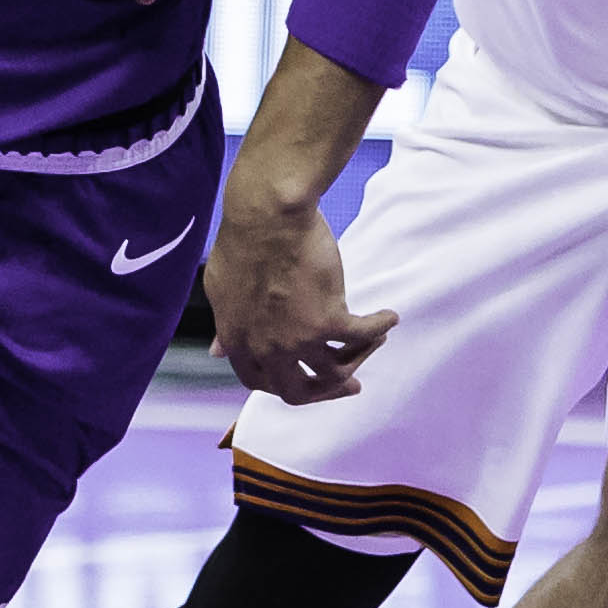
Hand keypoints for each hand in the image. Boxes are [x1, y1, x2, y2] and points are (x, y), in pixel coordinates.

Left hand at [205, 189, 395, 403]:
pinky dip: (379, 328)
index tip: (303, 377)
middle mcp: (268, 349)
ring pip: (336, 370)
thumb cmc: (242, 241)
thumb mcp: (219, 290)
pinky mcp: (330, 319)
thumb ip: (225, 327)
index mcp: (239, 342)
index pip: (260, 383)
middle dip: (326, 392)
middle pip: (299, 392)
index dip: (283, 383)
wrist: (267, 216)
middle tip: (350, 385)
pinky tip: (389, 318)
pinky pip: (363, 335)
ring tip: (374, 344)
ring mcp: (300, 339)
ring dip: (359, 359)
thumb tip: (218, 351)